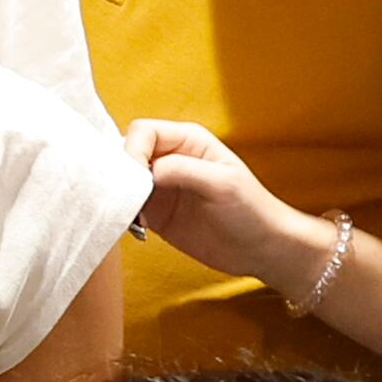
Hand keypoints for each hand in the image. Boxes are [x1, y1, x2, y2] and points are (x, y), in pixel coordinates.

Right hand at [125, 118, 332, 297]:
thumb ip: (183, 169)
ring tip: (135, 216)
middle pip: (125, 153)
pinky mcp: (153, 212)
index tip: (137, 177)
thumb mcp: (223, 184)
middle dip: (121, 174)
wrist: (261, 250)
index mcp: (188, 141)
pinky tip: (137, 227)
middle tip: (131, 200)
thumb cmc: (252, 211)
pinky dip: (122, 215)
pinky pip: (125, 206)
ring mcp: (159, 186)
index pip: (143, 131)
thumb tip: (144, 170)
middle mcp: (169, 158)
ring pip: (120, 181)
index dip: (133, 150)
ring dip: (120, 197)